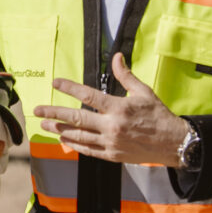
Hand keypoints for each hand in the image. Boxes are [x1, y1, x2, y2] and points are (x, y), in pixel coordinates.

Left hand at [34, 53, 187, 164]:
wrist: (174, 144)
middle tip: (37, 110)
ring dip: (59, 129)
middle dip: (54, 113)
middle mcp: (111, 126)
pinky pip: (88, 150)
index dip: (70, 88)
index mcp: (118, 108)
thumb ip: (126, 76)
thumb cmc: (159, 115)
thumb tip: (116, 56)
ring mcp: (110, 143)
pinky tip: (64, 139)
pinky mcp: (112, 155)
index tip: (55, 83)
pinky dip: (74, 144)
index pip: (88, 95)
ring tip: (45, 124)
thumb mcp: (144, 92)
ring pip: (78, 136)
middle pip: (76, 118)